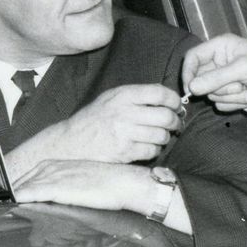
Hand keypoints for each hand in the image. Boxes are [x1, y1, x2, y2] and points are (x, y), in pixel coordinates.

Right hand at [9, 83, 185, 180]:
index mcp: (123, 95)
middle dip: (175, 121)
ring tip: (159, 137)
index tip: (177, 106)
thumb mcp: (110, 99)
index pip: (160, 93)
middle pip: (165, 116)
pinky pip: (152, 151)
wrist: (70, 143)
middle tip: (175, 124)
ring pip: (161, 135)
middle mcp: (124, 113)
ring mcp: (124, 133)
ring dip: (165, 137)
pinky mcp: (124, 152)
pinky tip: (147, 147)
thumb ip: (136, 96)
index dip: (174, 101)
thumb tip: (167, 100)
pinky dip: (154, 150)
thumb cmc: (93, 120)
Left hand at [13, 159, 173, 221]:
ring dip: (12, 194)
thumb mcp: (83, 180)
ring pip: (25, 185)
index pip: (30, 174)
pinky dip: (21, 197)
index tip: (7, 193)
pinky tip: (12, 202)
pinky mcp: (60, 187)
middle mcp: (54, 167)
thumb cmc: (111, 184)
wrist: (126, 183)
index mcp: (59, 164)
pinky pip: (34, 192)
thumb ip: (67, 186)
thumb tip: (58, 197)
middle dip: (11, 189)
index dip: (17, 184)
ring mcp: (56, 176)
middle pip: (23, 179)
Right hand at [183, 34, 246, 111]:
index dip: (188, 73)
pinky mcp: (233, 96)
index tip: (191, 89)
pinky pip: (222, 105)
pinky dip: (238, 104)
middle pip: (200, 81)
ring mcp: (226, 81)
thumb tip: (191, 88)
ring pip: (212, 96)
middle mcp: (221, 63)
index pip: (192, 57)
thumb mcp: (243, 68)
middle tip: (239, 85)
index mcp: (222, 47)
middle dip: (220, 88)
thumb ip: (215, 78)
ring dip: (233, 97)